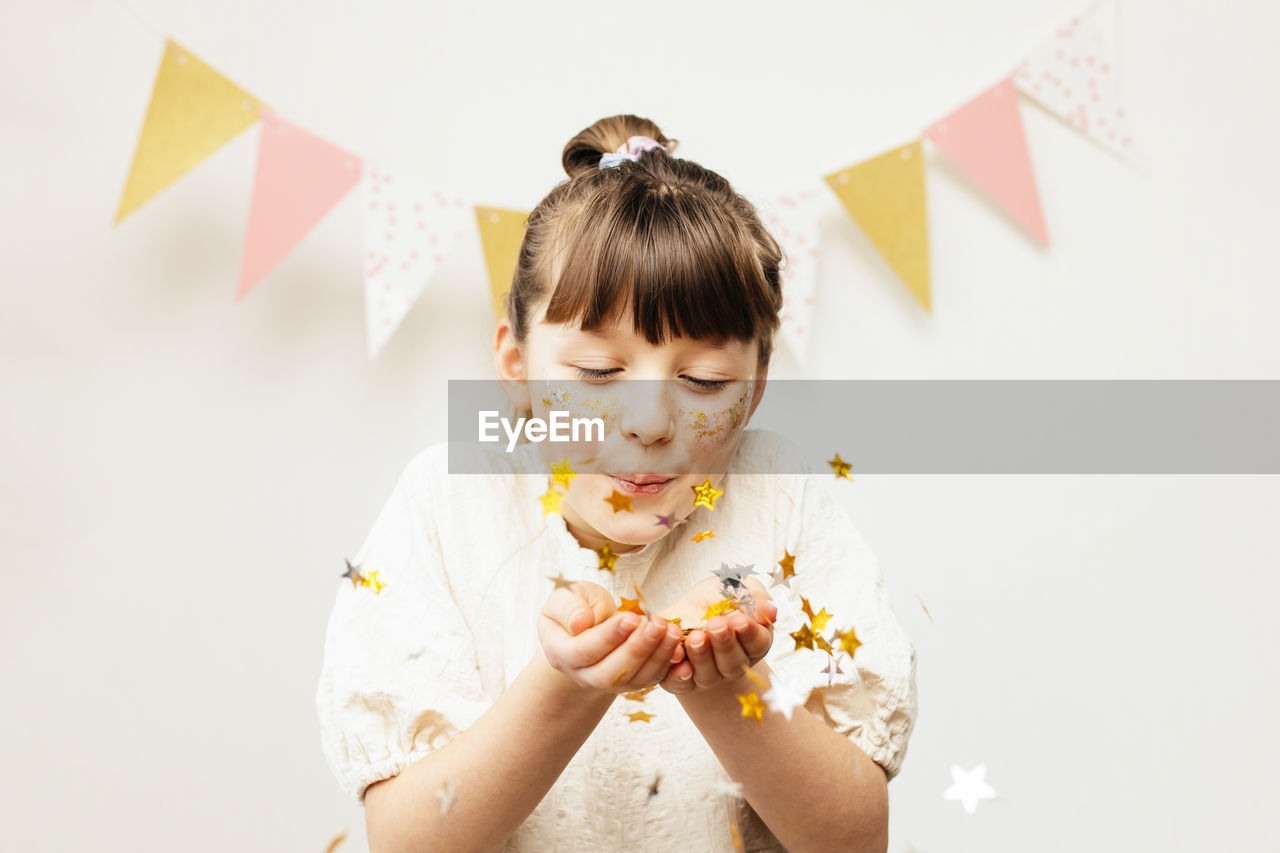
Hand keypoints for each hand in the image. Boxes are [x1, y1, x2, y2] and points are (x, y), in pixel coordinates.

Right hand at [538, 580, 685, 693]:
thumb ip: (569, 607)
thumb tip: (580, 623)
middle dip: (637, 649)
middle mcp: (583, 675)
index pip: (584, 651)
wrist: (587, 624)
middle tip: (658, 625)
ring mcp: (607, 682)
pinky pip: (649, 679)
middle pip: (610, 673)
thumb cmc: (577, 606)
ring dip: (656, 656)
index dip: (608, 637)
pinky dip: (666, 664)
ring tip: (673, 631)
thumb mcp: (565, 597)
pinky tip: (678, 644)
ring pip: (633, 679)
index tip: (631, 617)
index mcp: (560, 652)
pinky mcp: (630, 681)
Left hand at [657, 576, 776, 694]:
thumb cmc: (711, 601)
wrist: (680, 616)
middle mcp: (733, 664)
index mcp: (752, 642)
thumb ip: (752, 596)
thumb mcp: (731, 588)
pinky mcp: (684, 682)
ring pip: (709, 675)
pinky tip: (677, 656)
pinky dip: (678, 674)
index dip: (749, 632)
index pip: (757, 643)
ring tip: (695, 637)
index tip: (740, 619)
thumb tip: (770, 609)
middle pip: (734, 663)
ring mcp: (709, 676)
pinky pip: (682, 684)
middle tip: (716, 625)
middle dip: (725, 644)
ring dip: (702, 656)